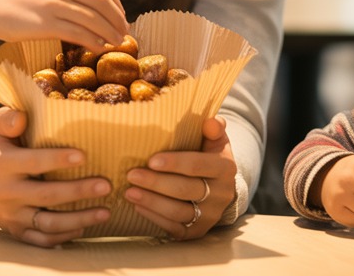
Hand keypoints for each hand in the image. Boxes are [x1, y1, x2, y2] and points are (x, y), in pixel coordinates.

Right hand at [0, 0, 128, 48]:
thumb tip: (94, 5)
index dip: (117, 4)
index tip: (121, 16)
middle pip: (102, 2)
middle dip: (118, 19)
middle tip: (124, 32)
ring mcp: (53, 3)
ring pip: (93, 19)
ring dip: (109, 33)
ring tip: (116, 43)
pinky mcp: (45, 23)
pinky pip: (78, 33)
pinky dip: (93, 41)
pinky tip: (99, 47)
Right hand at [0, 108, 111, 246]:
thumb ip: (7, 118)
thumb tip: (22, 117)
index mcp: (2, 163)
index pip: (32, 162)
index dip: (57, 160)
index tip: (83, 156)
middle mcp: (6, 191)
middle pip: (46, 195)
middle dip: (78, 191)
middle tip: (106, 186)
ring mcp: (12, 215)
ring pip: (47, 223)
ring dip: (78, 219)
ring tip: (105, 212)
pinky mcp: (16, 231)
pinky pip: (42, 240)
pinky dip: (64, 237)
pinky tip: (84, 227)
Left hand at [125, 116, 236, 239]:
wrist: (218, 187)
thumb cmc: (208, 156)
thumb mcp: (215, 140)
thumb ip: (213, 128)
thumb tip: (210, 121)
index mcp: (225, 168)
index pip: (197, 166)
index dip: (174, 163)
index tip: (151, 160)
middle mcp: (221, 194)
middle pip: (185, 190)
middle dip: (156, 183)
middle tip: (131, 175)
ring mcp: (210, 215)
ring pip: (178, 212)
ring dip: (151, 202)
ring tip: (129, 192)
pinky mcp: (197, 231)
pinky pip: (174, 228)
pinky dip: (154, 217)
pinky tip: (138, 207)